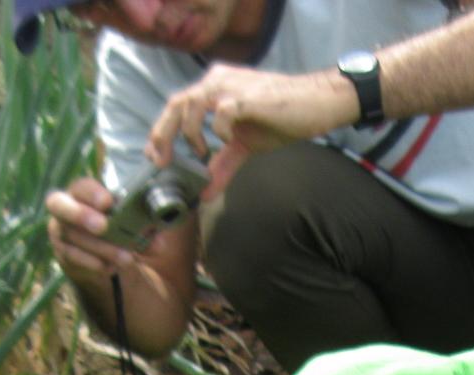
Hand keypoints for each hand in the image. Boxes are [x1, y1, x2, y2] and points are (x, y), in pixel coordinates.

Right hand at [45, 175, 136, 287]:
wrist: (101, 254)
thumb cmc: (118, 228)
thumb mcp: (133, 224)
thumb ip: (145, 228)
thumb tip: (159, 243)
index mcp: (82, 192)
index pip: (81, 186)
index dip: (91, 193)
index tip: (108, 202)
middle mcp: (64, 207)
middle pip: (58, 205)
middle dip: (80, 214)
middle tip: (103, 226)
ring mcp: (60, 231)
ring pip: (72, 236)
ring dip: (100, 248)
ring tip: (126, 258)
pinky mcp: (62, 253)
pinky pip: (72, 257)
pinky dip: (93, 263)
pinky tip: (110, 267)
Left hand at [146, 64, 357, 197]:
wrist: (317, 104)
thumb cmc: (283, 117)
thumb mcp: (245, 146)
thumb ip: (223, 165)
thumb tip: (206, 192)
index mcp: (214, 89)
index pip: (177, 107)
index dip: (161, 132)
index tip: (156, 158)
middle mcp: (217, 82)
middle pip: (176, 104)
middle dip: (162, 135)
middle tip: (161, 162)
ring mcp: (230, 86)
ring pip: (190, 104)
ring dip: (189, 134)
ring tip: (200, 153)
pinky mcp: (246, 96)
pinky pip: (220, 113)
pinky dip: (217, 131)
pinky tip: (226, 140)